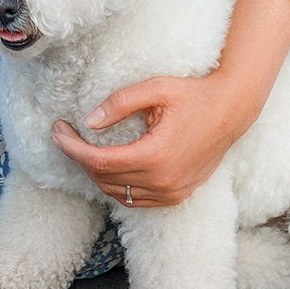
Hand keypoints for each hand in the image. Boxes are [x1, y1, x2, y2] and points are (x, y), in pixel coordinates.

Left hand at [52, 70, 255, 208]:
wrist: (232, 110)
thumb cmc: (194, 95)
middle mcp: (163, 181)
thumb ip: (120, 103)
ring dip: (96, 173)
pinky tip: (108, 166)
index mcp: (155, 155)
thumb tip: (89, 122)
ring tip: (83, 149)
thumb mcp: (156, 89)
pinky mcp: (178, 195)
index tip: (56, 131)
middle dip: (79, 157)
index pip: (99, 161)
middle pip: (104, 178)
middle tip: (65, 135)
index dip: (72, 148)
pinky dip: (117, 186)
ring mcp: (172, 192)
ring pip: (118, 193)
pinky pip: (137, 199)